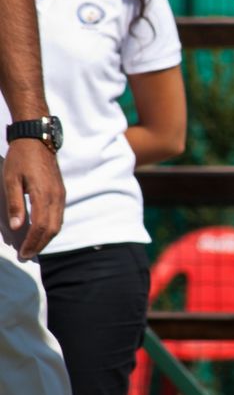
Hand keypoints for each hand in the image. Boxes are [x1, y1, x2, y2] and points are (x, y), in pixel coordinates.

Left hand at [4, 140, 64, 256]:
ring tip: (33, 247)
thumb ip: (15, 204)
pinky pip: (59, 216)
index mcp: (43, 194)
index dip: (32, 242)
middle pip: (52, 229)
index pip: (40, 226)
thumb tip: (16, 227)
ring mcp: (60, 195)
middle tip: (27, 255)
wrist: (37, 139)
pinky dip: (51, 229)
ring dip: (46, 239)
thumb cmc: (20, 157)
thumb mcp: (11, 179)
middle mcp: (56, 197)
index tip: (22, 253)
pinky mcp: (61, 193)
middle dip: (39, 245)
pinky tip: (41, 232)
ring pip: (58, 225)